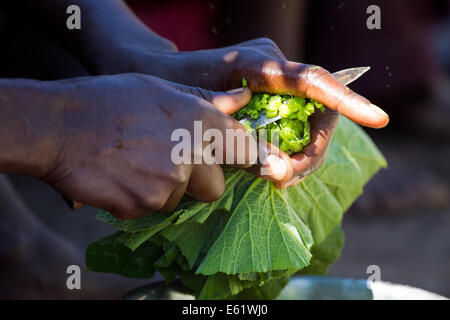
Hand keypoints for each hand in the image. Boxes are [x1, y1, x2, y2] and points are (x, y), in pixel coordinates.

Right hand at [39, 74, 264, 218]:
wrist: (59, 127)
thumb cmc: (109, 100)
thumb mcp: (160, 90)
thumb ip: (205, 101)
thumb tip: (240, 101)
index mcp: (199, 121)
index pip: (244, 149)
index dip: (258, 160)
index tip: (275, 170)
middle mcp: (190, 155)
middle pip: (214, 188)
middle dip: (198, 182)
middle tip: (168, 162)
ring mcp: (167, 185)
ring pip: (180, 200)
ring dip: (164, 190)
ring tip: (135, 164)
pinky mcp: (142, 206)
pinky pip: (151, 210)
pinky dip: (140, 199)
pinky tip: (121, 176)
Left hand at [100, 38, 388, 187]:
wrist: (160, 75)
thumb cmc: (175, 86)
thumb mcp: (201, 109)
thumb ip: (237, 132)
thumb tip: (275, 167)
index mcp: (264, 65)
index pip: (314, 82)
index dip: (347, 101)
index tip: (379, 119)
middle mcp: (279, 71)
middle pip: (317, 115)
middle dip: (308, 153)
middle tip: (279, 178)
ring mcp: (278, 85)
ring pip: (308, 126)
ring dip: (298, 158)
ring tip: (272, 176)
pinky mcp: (273, 99)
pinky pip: (295, 127)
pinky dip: (289, 152)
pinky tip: (271, 167)